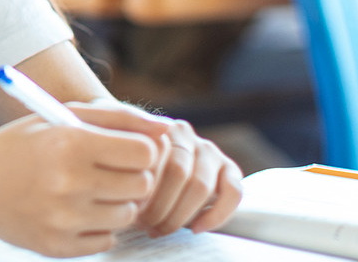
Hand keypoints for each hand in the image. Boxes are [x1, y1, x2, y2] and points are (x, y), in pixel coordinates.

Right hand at [0, 103, 158, 256]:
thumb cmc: (22, 145)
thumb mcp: (61, 117)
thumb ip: (119, 118)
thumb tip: (170, 129)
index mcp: (69, 142)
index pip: (145, 153)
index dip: (140, 151)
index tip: (123, 151)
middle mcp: (67, 182)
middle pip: (142, 186)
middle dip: (131, 178)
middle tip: (108, 172)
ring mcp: (63, 219)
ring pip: (128, 215)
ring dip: (117, 203)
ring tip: (88, 191)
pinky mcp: (58, 247)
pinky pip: (108, 240)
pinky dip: (98, 227)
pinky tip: (73, 211)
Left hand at [123, 110, 242, 236]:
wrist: (155, 160)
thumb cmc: (133, 168)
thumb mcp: (123, 162)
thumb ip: (128, 170)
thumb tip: (127, 201)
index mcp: (156, 128)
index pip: (153, 158)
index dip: (142, 191)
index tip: (130, 211)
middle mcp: (185, 134)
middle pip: (178, 172)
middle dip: (160, 207)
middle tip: (145, 226)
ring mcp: (208, 148)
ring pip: (201, 185)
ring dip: (180, 215)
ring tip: (161, 230)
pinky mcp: (229, 167)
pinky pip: (233, 192)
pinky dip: (216, 215)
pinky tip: (196, 229)